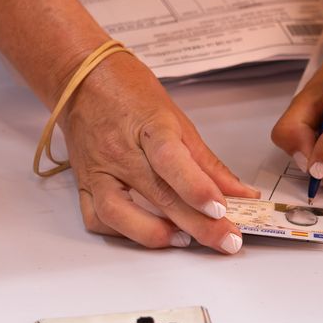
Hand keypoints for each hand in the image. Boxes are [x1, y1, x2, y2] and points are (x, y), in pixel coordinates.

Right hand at [59, 51, 259, 252]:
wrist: (81, 80)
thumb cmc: (130, 93)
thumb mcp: (178, 119)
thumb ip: (207, 162)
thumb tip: (241, 192)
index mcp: (149, 126)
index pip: (171, 160)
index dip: (196, 188)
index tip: (221, 209)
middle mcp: (119, 151)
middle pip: (158, 195)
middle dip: (198, 226)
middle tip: (227, 242)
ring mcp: (98, 170)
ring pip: (117, 214)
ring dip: (154, 234)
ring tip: (186, 241)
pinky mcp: (83, 184)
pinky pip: (97, 219)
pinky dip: (124, 233)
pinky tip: (150, 234)